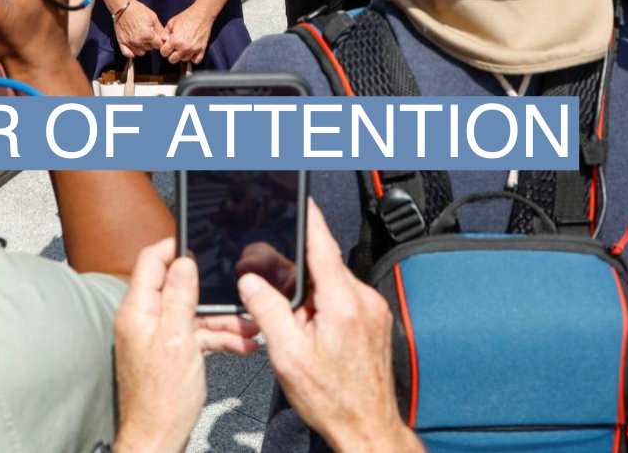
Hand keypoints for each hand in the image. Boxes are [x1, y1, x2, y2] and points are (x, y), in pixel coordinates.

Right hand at [113, 0, 166, 57]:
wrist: (122, 7)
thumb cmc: (138, 10)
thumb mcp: (153, 17)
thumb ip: (160, 30)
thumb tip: (167, 38)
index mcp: (148, 35)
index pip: (158, 45)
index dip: (159, 40)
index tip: (157, 36)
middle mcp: (138, 41)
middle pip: (150, 49)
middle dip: (151, 43)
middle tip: (148, 35)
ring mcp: (129, 43)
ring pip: (140, 52)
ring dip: (143, 48)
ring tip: (141, 39)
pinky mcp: (122, 42)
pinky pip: (128, 54)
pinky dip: (132, 52)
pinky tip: (134, 46)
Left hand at [113, 239, 258, 452]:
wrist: (157, 439)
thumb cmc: (163, 399)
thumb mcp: (178, 341)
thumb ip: (180, 298)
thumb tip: (184, 261)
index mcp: (138, 310)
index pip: (151, 261)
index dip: (176, 248)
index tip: (202, 243)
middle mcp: (143, 319)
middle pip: (177, 287)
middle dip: (210, 290)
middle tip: (237, 293)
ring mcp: (155, 336)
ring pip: (191, 312)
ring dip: (220, 318)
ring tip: (249, 327)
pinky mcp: (168, 351)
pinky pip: (194, 333)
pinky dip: (216, 337)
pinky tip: (241, 344)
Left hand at [160, 5, 213, 64]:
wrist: (202, 14)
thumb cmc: (187, 17)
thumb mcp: (171, 23)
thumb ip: (165, 33)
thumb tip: (163, 41)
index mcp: (175, 41)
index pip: (164, 53)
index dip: (163, 49)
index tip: (166, 46)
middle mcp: (184, 47)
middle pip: (172, 60)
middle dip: (171, 54)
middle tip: (173, 48)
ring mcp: (194, 49)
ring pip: (183, 60)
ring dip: (181, 55)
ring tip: (182, 48)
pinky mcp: (202, 49)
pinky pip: (196, 61)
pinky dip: (193, 58)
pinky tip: (190, 51)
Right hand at [240, 200, 420, 452]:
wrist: (366, 427)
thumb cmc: (332, 398)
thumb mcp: (287, 355)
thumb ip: (268, 310)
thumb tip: (252, 281)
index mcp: (343, 303)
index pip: (323, 246)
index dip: (309, 220)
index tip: (301, 201)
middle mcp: (364, 301)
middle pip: (325, 266)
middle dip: (299, 276)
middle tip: (280, 299)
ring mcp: (373, 311)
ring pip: (334, 285)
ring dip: (312, 297)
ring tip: (300, 331)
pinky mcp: (376, 321)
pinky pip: (345, 300)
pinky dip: (325, 308)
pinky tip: (315, 336)